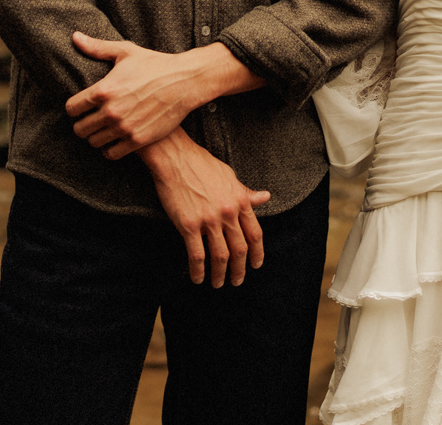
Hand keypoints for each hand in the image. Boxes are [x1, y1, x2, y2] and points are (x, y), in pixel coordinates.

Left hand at [66, 34, 259, 158]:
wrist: (184, 82)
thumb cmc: (155, 64)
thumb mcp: (126, 52)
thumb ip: (97, 48)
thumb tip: (75, 37)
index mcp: (104, 89)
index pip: (72, 108)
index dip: (73, 108)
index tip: (80, 108)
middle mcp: (111, 111)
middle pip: (80, 129)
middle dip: (81, 125)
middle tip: (89, 121)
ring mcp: (124, 127)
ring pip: (94, 143)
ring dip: (95, 137)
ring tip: (101, 131)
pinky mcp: (138, 139)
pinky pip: (111, 154)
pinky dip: (109, 149)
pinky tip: (114, 140)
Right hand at [143, 128, 268, 285]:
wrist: (175, 158)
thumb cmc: (202, 165)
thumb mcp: (230, 176)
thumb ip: (246, 192)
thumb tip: (265, 197)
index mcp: (240, 201)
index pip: (255, 234)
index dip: (257, 253)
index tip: (256, 265)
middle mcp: (227, 212)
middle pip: (239, 249)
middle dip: (239, 270)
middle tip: (237, 281)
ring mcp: (208, 220)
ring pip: (220, 256)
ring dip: (220, 275)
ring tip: (218, 284)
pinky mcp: (188, 225)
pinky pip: (197, 255)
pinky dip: (198, 271)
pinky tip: (197, 278)